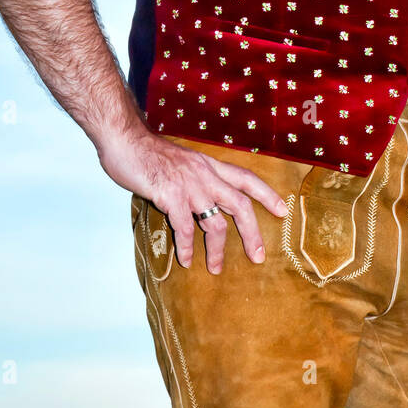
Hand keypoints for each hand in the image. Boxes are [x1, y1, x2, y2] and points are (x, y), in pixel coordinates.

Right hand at [96, 120, 288, 274]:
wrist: (125, 139)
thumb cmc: (149, 152)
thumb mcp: (182, 161)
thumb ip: (194, 177)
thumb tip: (201, 199)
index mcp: (209, 165)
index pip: (246, 178)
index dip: (266, 194)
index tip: (282, 210)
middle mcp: (205, 175)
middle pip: (240, 205)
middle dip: (252, 233)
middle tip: (258, 256)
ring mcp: (189, 186)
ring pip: (215, 222)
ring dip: (217, 249)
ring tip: (215, 268)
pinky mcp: (170, 197)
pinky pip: (184, 228)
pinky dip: (187, 247)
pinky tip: (187, 260)